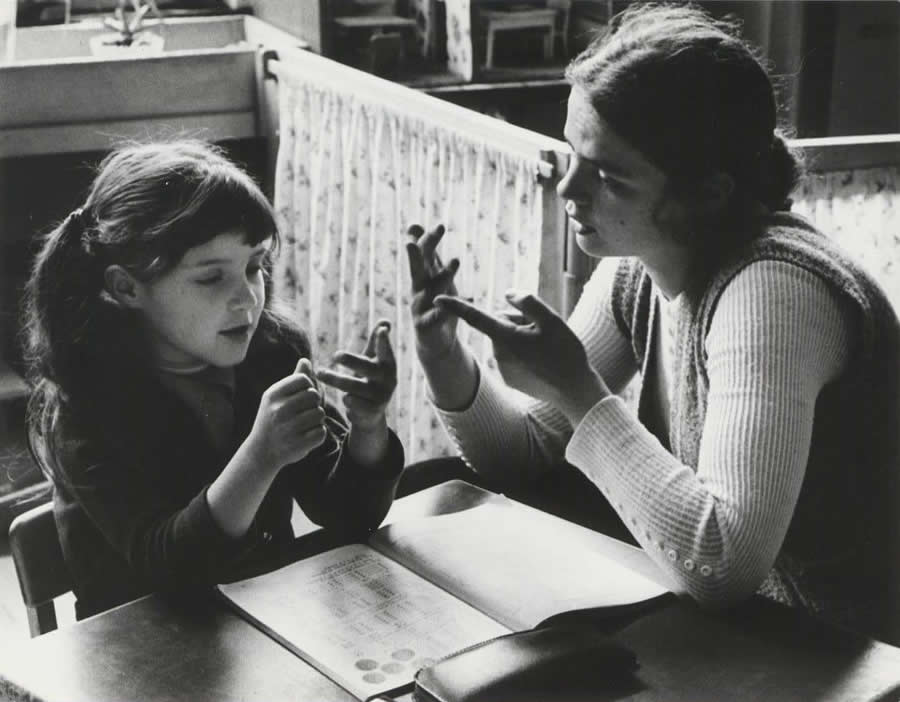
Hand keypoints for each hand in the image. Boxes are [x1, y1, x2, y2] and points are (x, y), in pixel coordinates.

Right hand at [249, 358, 327, 469]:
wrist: (261, 452)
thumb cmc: (272, 419)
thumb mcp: (276, 398)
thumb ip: (293, 379)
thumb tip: (306, 360)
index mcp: (273, 395)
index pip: (304, 379)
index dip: (307, 387)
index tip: (300, 397)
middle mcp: (279, 410)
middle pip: (314, 395)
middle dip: (313, 404)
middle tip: (304, 413)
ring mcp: (288, 428)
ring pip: (320, 413)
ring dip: (316, 419)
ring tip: (304, 424)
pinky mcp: (298, 444)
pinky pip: (321, 432)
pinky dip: (317, 434)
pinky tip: (306, 436)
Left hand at [316, 321, 397, 431]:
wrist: (373, 413)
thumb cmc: (371, 378)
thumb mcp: (375, 360)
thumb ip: (378, 341)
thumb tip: (385, 321)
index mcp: (388, 364)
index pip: (386, 350)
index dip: (384, 340)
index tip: (381, 330)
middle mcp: (388, 379)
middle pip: (367, 367)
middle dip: (352, 360)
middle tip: (336, 354)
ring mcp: (381, 396)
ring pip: (354, 386)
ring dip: (335, 379)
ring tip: (319, 372)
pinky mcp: (373, 410)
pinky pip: (353, 403)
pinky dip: (346, 399)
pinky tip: (343, 399)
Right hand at [405, 224, 461, 362]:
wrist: (434, 341)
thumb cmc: (435, 303)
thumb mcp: (432, 276)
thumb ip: (427, 254)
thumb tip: (414, 226)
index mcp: (422, 275)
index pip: (424, 254)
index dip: (430, 240)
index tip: (440, 226)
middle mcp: (418, 289)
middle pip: (417, 269)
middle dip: (416, 255)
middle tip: (411, 242)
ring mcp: (420, 308)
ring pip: (430, 290)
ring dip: (443, 275)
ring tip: (456, 261)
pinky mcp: (425, 326)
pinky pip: (435, 317)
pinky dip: (441, 310)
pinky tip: (451, 302)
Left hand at [434, 290, 609, 424]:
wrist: (574, 390)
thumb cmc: (565, 352)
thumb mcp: (551, 319)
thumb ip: (526, 301)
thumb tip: (506, 294)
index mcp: (506, 338)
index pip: (475, 317)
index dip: (455, 305)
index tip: (436, 298)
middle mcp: (498, 354)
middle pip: (501, 324)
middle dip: (517, 322)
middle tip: (543, 332)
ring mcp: (503, 369)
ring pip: (507, 340)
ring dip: (521, 338)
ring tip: (546, 348)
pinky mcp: (509, 379)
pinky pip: (511, 356)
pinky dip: (523, 354)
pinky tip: (542, 361)